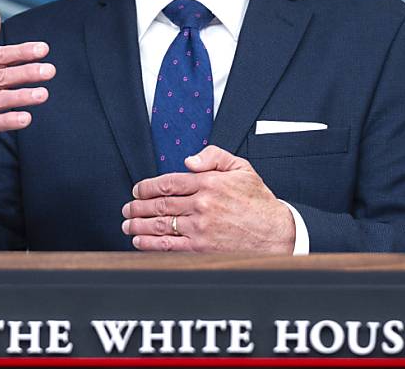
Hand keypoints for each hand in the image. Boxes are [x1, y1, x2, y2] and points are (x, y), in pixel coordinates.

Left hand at [121, 146, 294, 252]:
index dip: (147, 187)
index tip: (138, 190)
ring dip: (138, 225)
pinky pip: (168, 246)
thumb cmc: (259, 202)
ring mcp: (200, 228)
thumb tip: (189, 161)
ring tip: (127, 224)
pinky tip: (139, 241)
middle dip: (138, 206)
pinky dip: (149, 244)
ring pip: (159, 225)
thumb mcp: (242, 169)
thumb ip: (215, 157)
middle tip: (127, 208)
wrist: (277, 234)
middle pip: (160, 205)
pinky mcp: (201, 248)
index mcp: (209, 183)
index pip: (168, 183)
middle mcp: (202, 205)